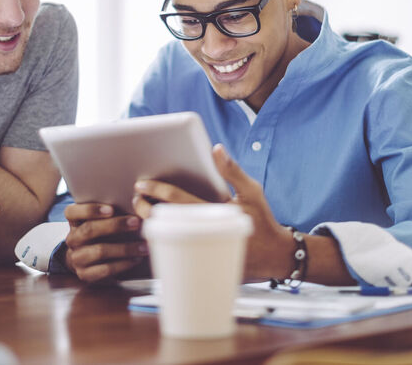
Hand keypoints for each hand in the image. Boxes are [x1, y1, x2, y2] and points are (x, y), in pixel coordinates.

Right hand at [63, 203, 146, 282]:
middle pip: (89, 230)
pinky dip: (123, 264)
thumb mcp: (97, 221)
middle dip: (115, 226)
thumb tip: (135, 202)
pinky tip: (136, 259)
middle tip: (136, 222)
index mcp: (74, 222)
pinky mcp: (85, 275)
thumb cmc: (99, 234)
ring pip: (100, 251)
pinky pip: (105, 269)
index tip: (111, 209)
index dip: (90, 210)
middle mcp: (72, 239)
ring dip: (125, 248)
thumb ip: (108, 212)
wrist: (85, 261)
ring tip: (143, 245)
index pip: (72, 212)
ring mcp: (77, 258)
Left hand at [132, 144, 291, 278]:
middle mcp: (205, 233)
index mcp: (215, 213)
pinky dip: (160, 241)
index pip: (178, 200)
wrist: (274, 256)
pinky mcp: (201, 263)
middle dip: (145, 208)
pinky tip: (154, 230)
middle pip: (165, 221)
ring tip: (142, 211)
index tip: (141, 184)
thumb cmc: (262, 220)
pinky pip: (174, 253)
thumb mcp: (252, 191)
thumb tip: (216, 149)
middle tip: (137, 198)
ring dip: (150, 224)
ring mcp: (202, 251)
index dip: (156, 190)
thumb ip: (232, 170)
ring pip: (165, 239)